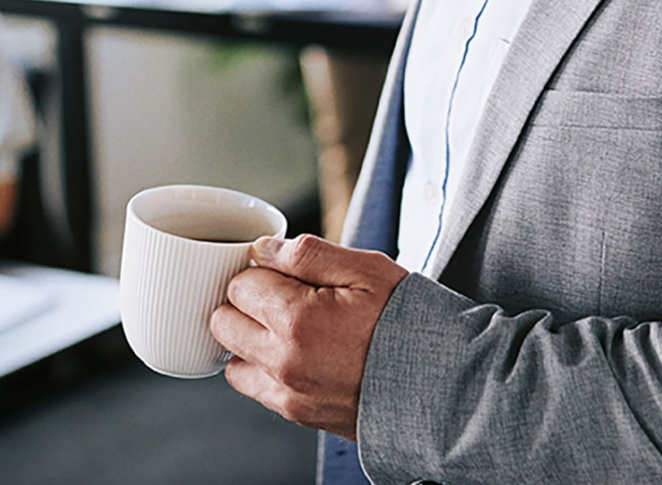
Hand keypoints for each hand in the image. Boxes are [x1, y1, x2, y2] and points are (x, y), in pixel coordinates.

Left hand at [210, 234, 408, 440]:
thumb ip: (307, 254)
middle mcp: (284, 360)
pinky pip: (253, 386)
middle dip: (246, 302)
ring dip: (248, 338)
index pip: (240, 284)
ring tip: (288, 327)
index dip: (262, 270)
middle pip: (223, 321)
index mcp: (298, 318)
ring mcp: (287, 391)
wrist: (438, 382)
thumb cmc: (408, 321)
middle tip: (282, 295)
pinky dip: (262, 368)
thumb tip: (263, 249)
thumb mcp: (366, 269)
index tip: (286, 273)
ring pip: (232, 358)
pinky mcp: (296, 413)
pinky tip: (295, 353)